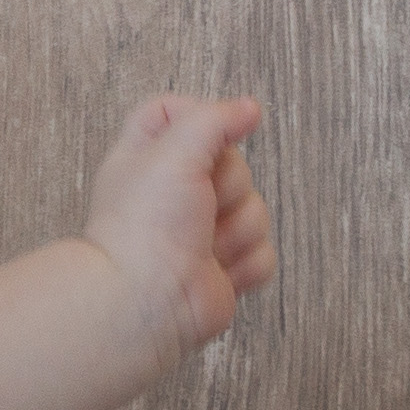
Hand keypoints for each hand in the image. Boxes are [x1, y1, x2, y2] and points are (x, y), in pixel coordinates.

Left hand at [81, 94, 272, 354]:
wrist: (147, 300)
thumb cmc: (145, 226)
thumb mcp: (174, 149)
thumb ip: (215, 119)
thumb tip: (249, 109)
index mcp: (150, 158)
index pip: (177, 114)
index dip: (201, 120)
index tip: (206, 134)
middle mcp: (175, 194)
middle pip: (235, 164)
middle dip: (228, 186)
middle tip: (197, 205)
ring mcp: (203, 234)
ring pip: (256, 210)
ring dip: (236, 230)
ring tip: (203, 246)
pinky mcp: (225, 269)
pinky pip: (264, 254)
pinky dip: (245, 264)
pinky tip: (217, 272)